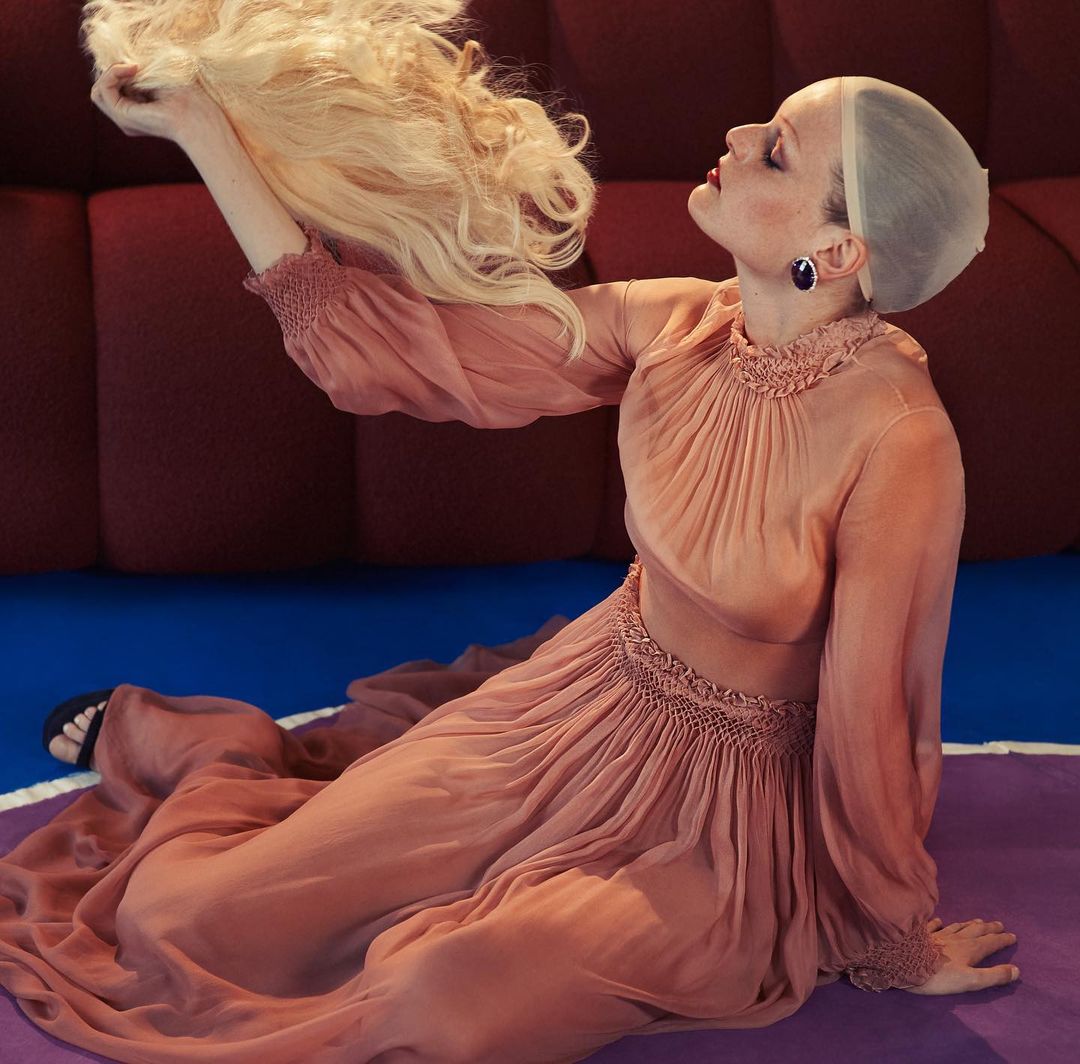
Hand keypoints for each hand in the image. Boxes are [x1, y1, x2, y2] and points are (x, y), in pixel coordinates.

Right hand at [89, 62, 223, 143]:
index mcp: (136, 111)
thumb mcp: (156, 78)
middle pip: (102, 89)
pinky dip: (112, 74)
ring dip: (112, 71)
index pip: (112, 87)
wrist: (197, 116)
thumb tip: (122, 60)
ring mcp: (124, 119)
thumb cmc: (187, 97)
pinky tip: (132, 69)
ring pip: (99, 90)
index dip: (118, 71)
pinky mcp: (122, 116)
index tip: (138, 64)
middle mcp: (128, 118)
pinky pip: (103, 90)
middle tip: (135, 66)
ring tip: (134, 68)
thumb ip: (137, 72)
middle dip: (112, 71)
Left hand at [902, 917, 1019, 994]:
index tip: (1013, 936)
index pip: (990, 942)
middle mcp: (955, 938)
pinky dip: (938, 923)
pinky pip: (932, 926)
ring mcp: (938, 935)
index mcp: (969, 949)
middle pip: (976, 931)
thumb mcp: (971, 980)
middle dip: (989, 928)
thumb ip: (994, 976)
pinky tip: (939, 920)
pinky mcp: (921, 935)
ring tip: (977, 921)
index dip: (1002, 940)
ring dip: (969, 924)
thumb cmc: (939, 975)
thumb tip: (1016, 970)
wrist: (905, 962)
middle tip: (999, 924)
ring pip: (957, 927)